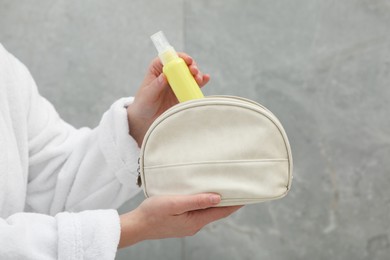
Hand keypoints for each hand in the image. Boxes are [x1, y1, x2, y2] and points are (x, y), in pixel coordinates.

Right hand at [118, 194, 241, 247]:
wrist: (137, 225)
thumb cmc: (153, 213)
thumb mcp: (175, 203)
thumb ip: (196, 201)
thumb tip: (217, 198)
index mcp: (196, 221)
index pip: (222, 212)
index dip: (236, 203)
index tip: (247, 194)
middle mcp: (195, 225)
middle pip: (216, 212)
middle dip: (228, 201)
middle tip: (237, 187)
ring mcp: (188, 224)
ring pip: (207, 211)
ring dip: (215, 201)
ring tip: (222, 188)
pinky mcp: (181, 221)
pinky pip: (197, 211)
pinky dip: (204, 203)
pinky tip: (202, 195)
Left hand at [127, 53, 209, 146]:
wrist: (147, 119)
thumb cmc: (144, 104)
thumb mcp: (147, 95)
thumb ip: (155, 86)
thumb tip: (164, 76)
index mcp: (158, 69)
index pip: (169, 58)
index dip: (179, 57)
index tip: (187, 60)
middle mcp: (169, 73)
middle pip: (182, 64)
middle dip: (191, 65)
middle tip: (194, 71)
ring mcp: (177, 82)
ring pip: (189, 74)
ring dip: (197, 74)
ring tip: (199, 79)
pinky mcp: (183, 91)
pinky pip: (193, 85)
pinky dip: (201, 81)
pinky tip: (206, 79)